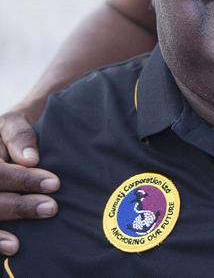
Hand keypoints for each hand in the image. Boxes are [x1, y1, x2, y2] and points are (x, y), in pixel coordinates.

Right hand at [0, 110, 58, 255]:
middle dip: (20, 205)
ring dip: (13, 218)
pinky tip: (14, 246)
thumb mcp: (17, 121)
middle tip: (52, 207)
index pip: (0, 171)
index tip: (54, 183)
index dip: (23, 179)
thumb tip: (30, 159)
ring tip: (36, 226)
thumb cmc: (20, 125)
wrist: (13, 132)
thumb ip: (20, 135)